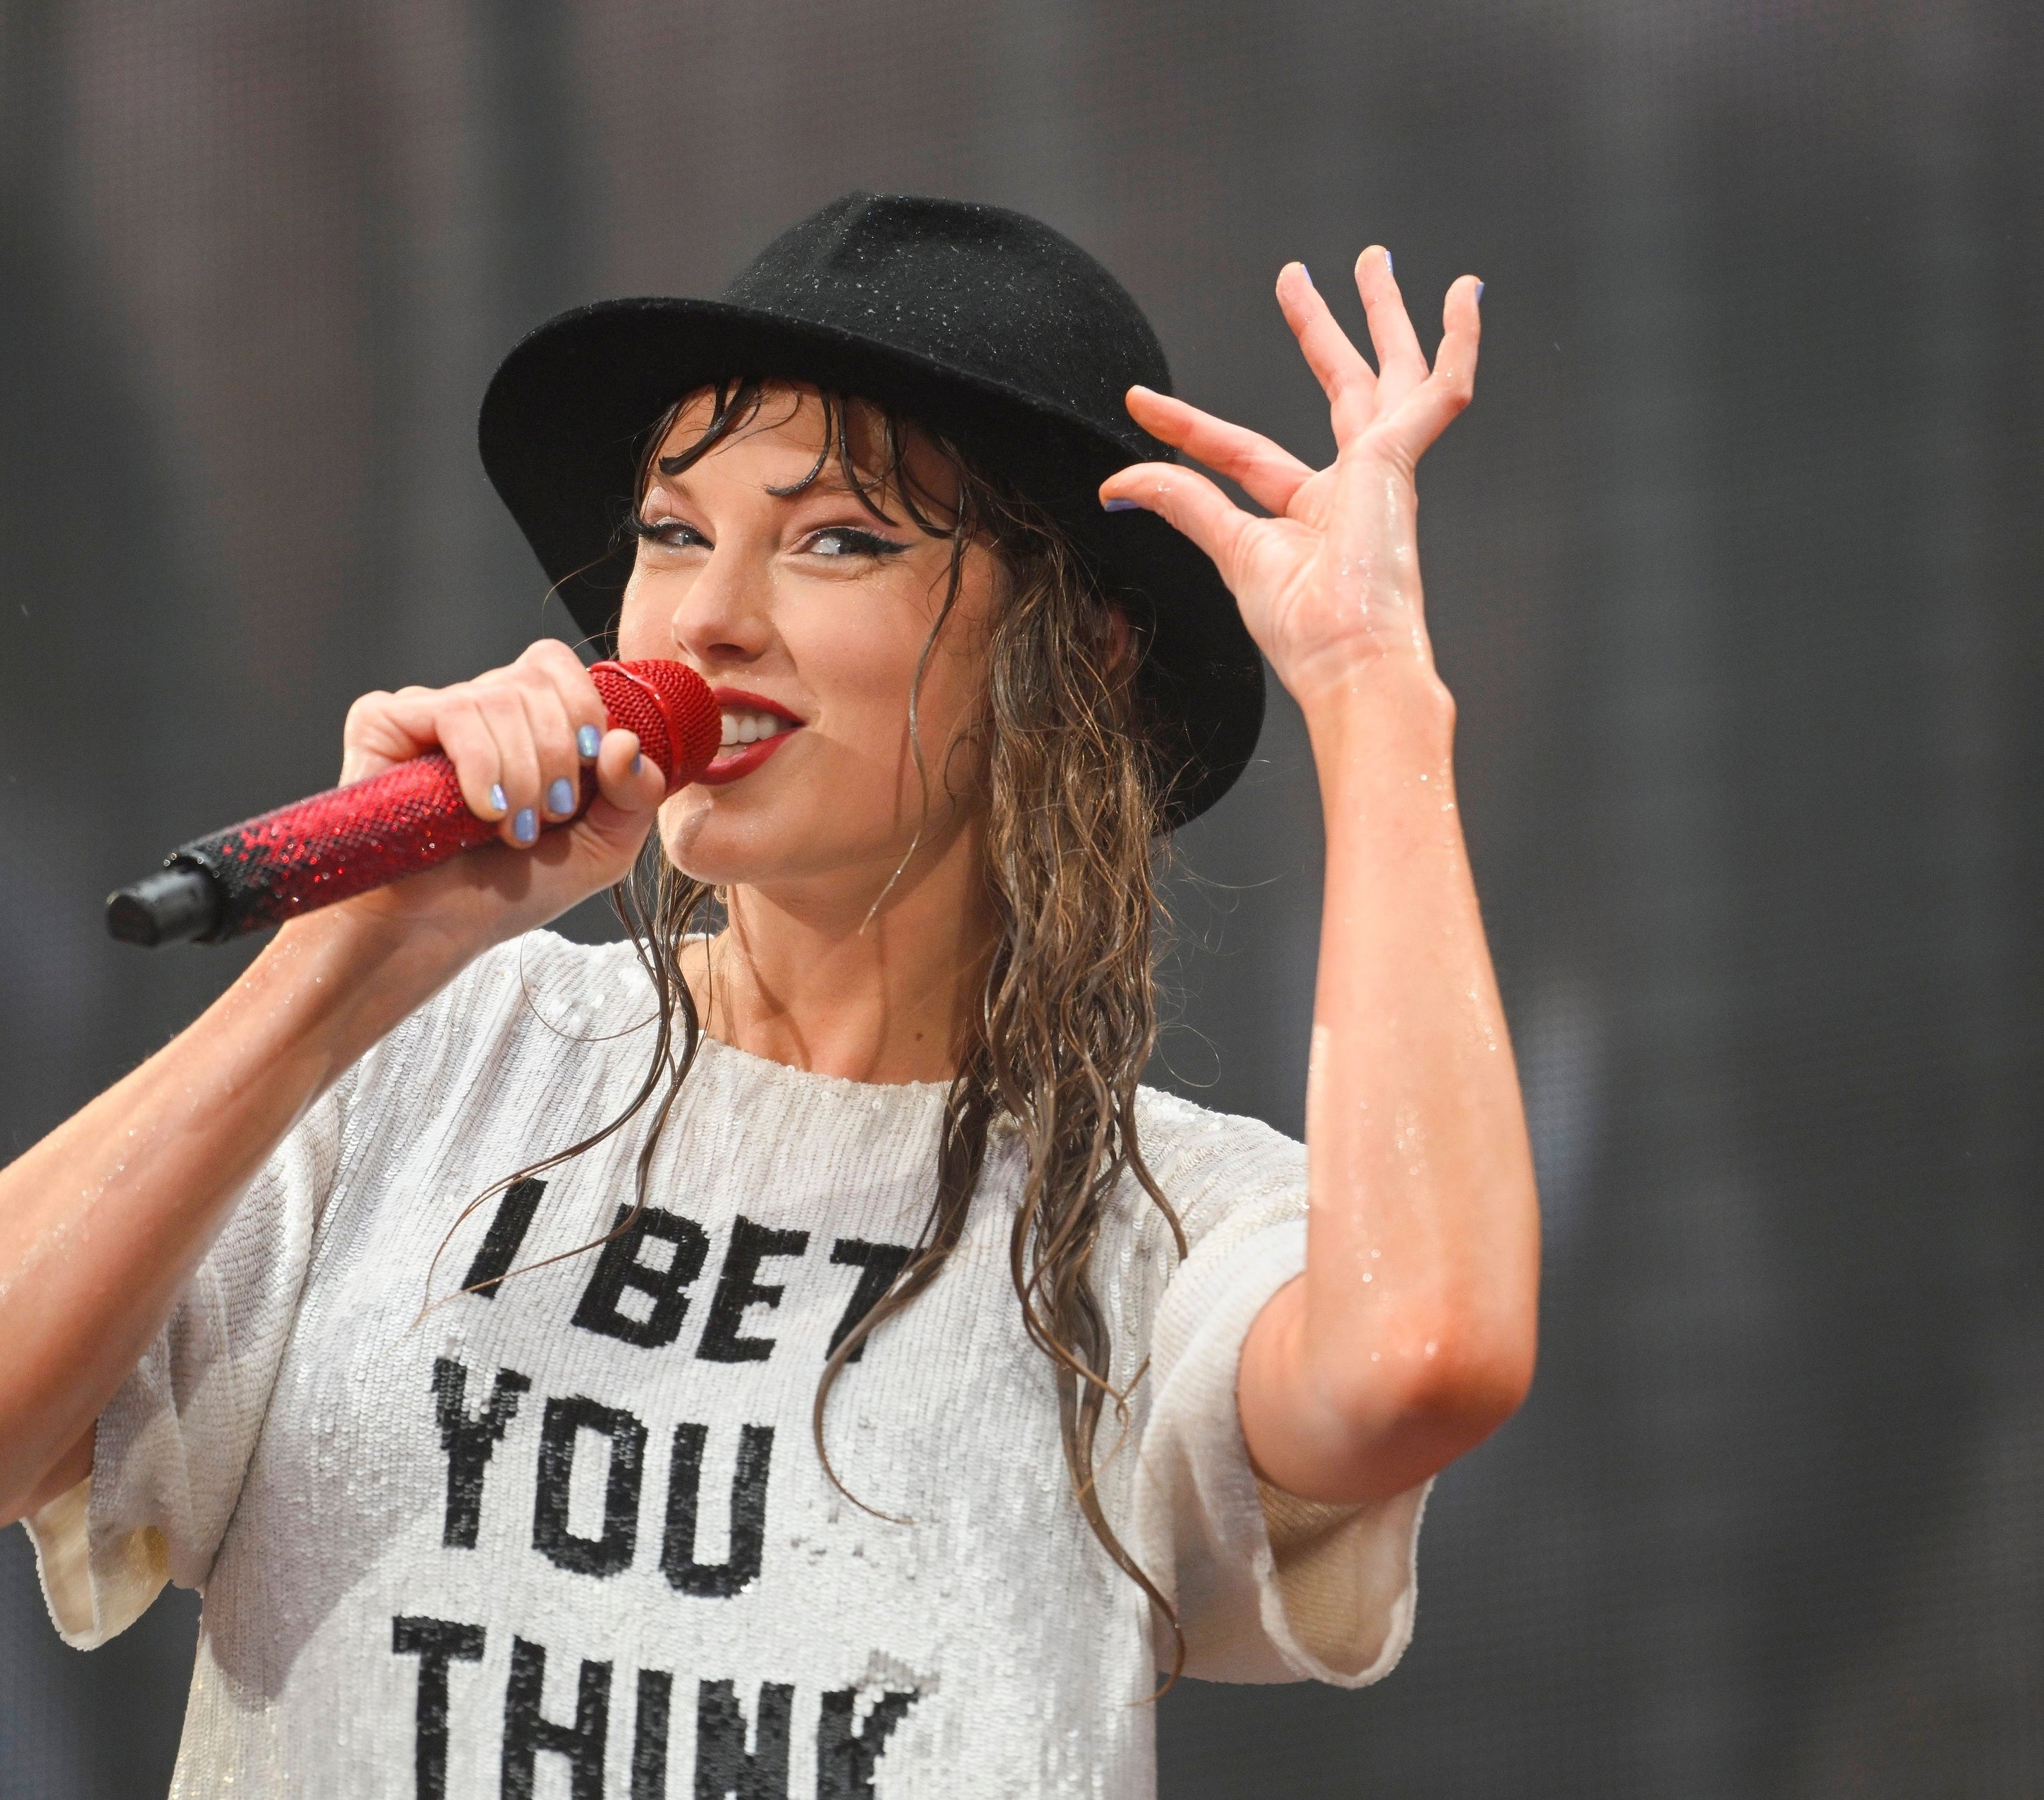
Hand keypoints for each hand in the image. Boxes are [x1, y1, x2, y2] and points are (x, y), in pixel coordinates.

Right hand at [310, 639, 666, 951]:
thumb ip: (635, 795)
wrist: (438, 930)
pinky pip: (453, 712)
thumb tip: (625, 741)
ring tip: (512, 829)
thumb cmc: (513, 889)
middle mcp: (474, 707)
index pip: (555, 664)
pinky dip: (482, 766)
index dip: (582, 707)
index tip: (590, 765)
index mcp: (523, 721)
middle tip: (548, 814)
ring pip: (499, 697)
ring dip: (522, 775)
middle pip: (535, 680)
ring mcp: (426, 712)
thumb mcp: (603, 849)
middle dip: (558, 756)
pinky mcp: (382, 723)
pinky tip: (481, 811)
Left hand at [1099, 249, 1479, 710]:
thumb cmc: (1305, 628)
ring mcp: (1384, 470)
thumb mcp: (1231, 550)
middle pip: (1338, 390)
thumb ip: (1182, 504)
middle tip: (1299, 277)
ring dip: (1382, 315)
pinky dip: (1459, 340)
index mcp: (1313, 515)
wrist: (1350, 658)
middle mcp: (1355, 486)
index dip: (1191, 428)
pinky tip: (1469, 293)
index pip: (1244, 452)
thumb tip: (1116, 485)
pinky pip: (1442, 387)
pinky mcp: (1403, 456)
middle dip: (1320, 332)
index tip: (1140, 402)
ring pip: (1390, 372)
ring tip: (1371, 259)